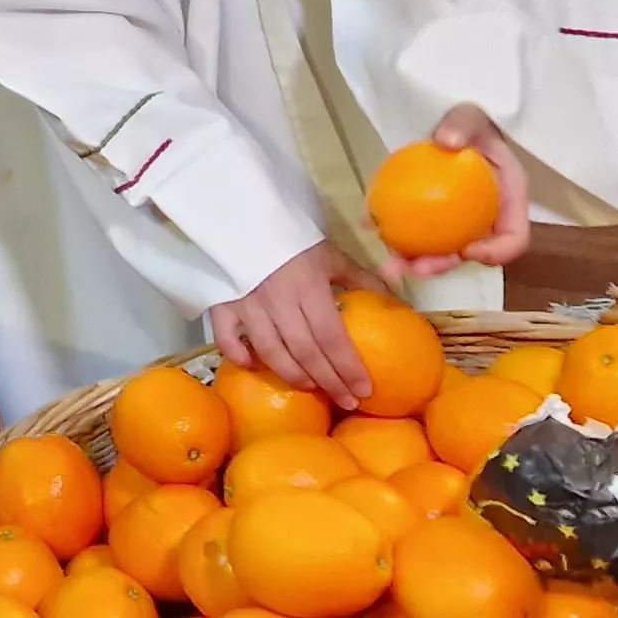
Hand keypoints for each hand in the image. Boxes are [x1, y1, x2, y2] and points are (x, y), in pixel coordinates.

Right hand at [211, 244, 387, 409]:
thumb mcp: (331, 255)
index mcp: (308, 287)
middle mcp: (278, 301)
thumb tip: (396, 302)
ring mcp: (247, 305)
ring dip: (293, 376)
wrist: (245, 217)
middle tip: (347, 401)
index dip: (349, 368)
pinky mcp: (222, 305)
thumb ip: (360, 279)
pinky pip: (227, 340)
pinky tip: (255, 366)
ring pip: (271, 353)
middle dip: (329, 382)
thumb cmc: (294, 241)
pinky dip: (241, 357)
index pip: (332, 337)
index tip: (365, 389)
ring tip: (312, 388)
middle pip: (305, 352)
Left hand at [395, 103, 535, 279]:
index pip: (514, 238)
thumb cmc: (470, 123)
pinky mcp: (431, 217)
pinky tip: (369, 226)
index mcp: (508, 201)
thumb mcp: (472, 116)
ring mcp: (457, 221)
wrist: (447, 125)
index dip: (497, 253)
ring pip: (439, 250)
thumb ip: (463, 124)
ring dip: (414, 262)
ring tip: (389, 265)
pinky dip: (393, 232)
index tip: (469, 252)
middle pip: (471, 253)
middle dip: (444, 266)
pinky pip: (414, 231)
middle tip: (417, 269)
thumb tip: (447, 140)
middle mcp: (485, 219)